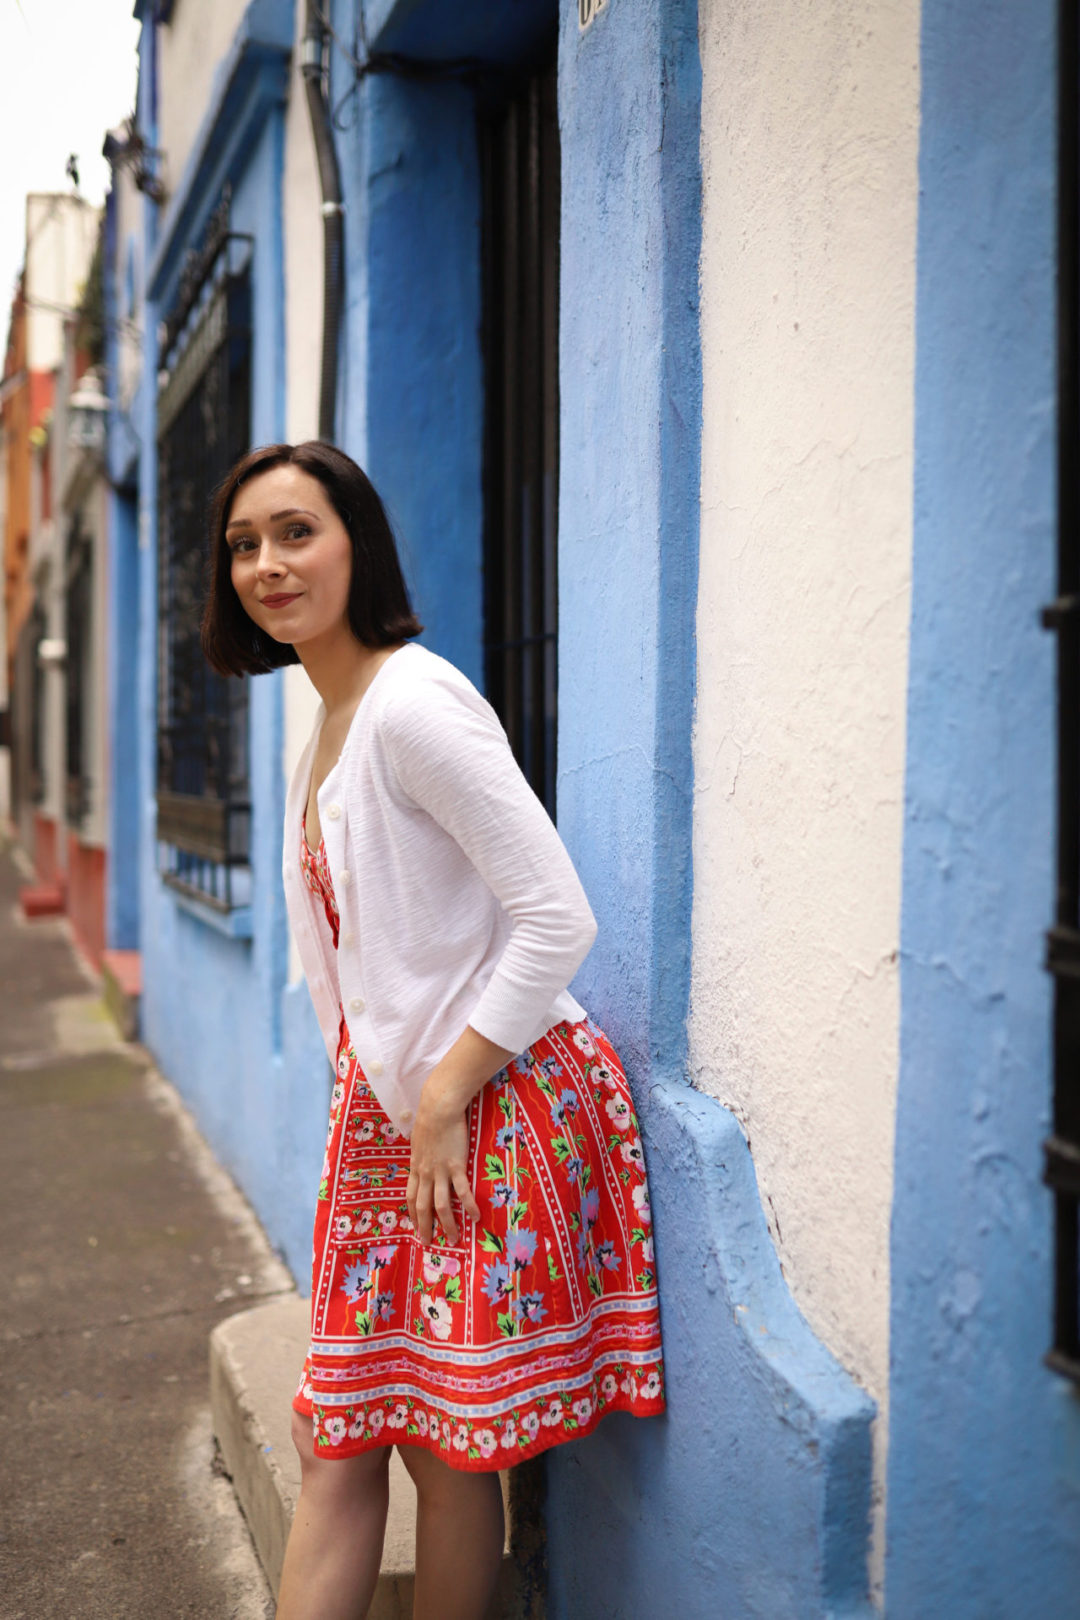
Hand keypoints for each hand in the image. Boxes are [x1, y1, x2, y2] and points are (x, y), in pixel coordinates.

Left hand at [406, 1075, 480, 1245]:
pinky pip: (462, 1192)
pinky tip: (476, 1217)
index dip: (412, 1212)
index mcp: (416, 1166)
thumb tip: (422, 1151)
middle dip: (424, 1227)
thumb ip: (422, 1149)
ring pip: (440, 1205)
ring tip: (453, 1239)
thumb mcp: (419, 1137)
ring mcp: (440, 1171)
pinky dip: (469, 1206)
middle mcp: (425, 1172)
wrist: (438, 1107)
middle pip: (422, 1206)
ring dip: (446, 1224)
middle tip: (428, 1243)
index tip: (414, 1225)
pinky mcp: (455, 1166)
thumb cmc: (430, 1116)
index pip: (411, 1195)